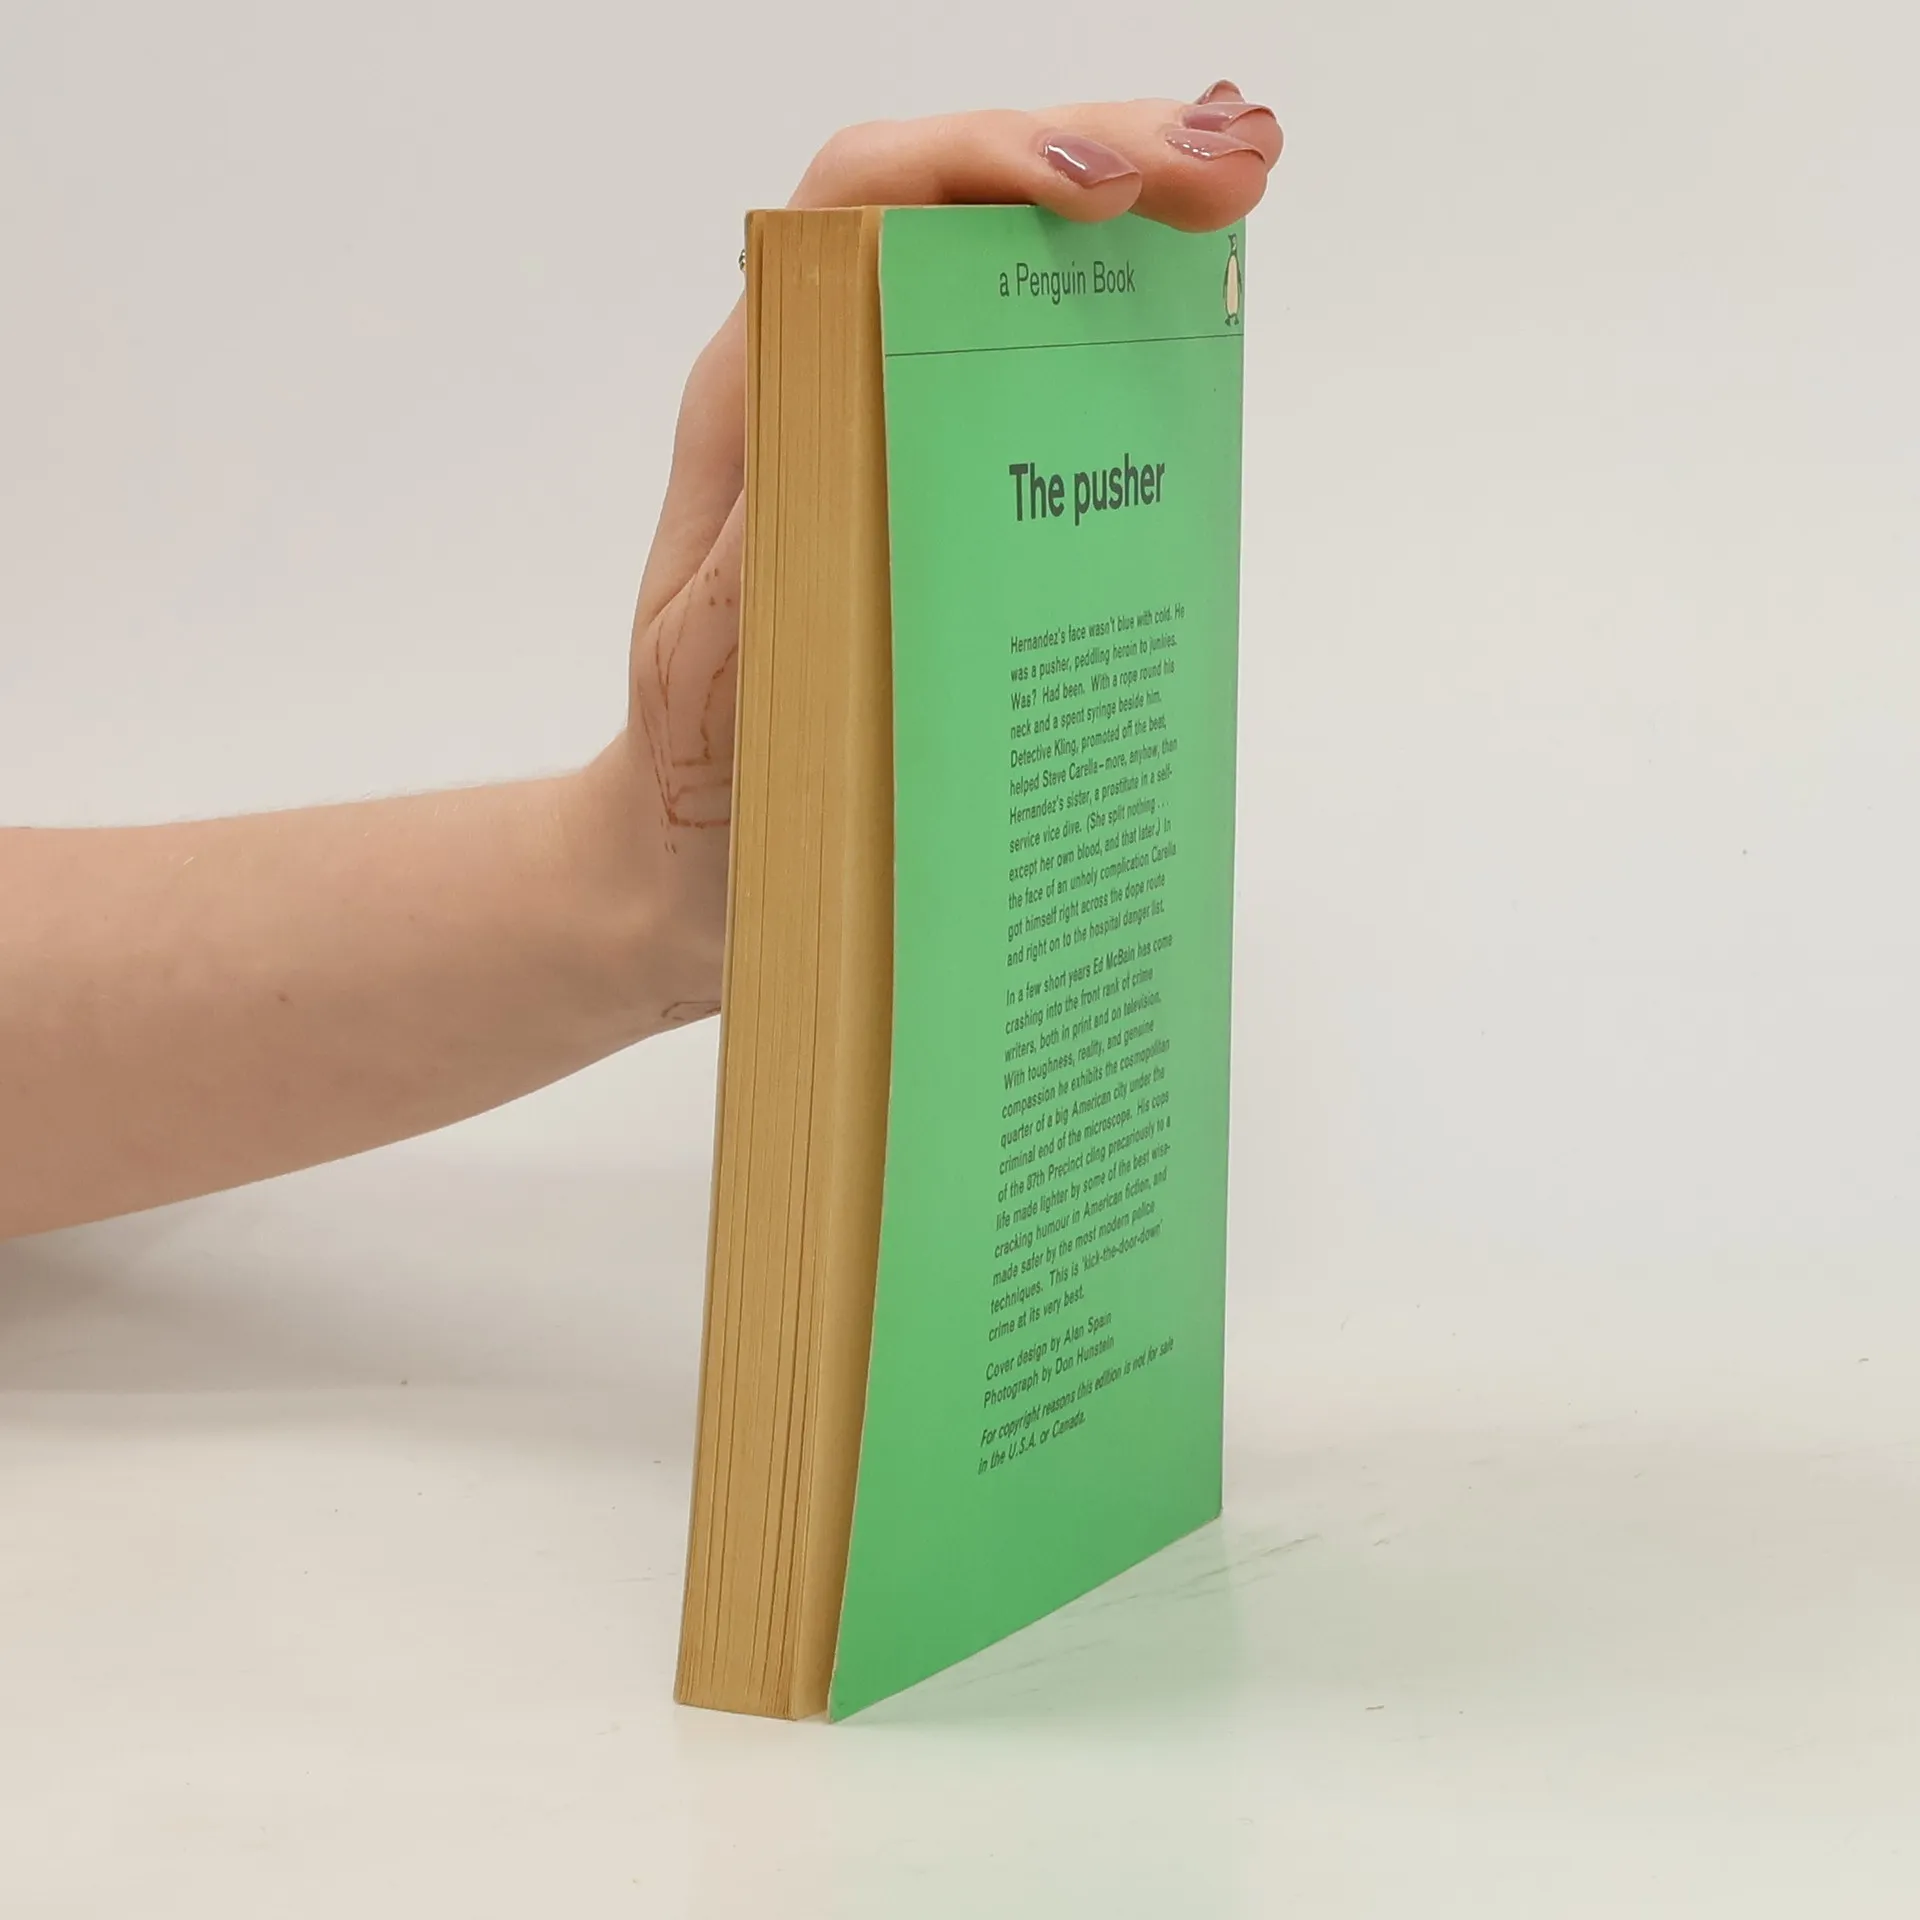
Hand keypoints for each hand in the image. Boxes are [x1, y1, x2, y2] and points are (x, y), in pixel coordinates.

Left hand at [592, 82, 1283, 1016]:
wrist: (694, 854)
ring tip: (1233, 193)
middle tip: (1225, 168)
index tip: (1095, 191)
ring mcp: (884, 433)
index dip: (976, 169)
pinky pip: (1025, 377)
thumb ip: (764, 564)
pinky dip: (1112, 323)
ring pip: (998, 277)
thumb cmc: (700, 770)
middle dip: (1093, 157)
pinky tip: (1190, 310)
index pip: (855, 213)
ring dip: (1120, 221)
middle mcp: (820, 392)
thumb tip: (846, 439)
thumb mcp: (714, 674)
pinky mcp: (936, 493)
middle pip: (951, 212)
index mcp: (757, 409)